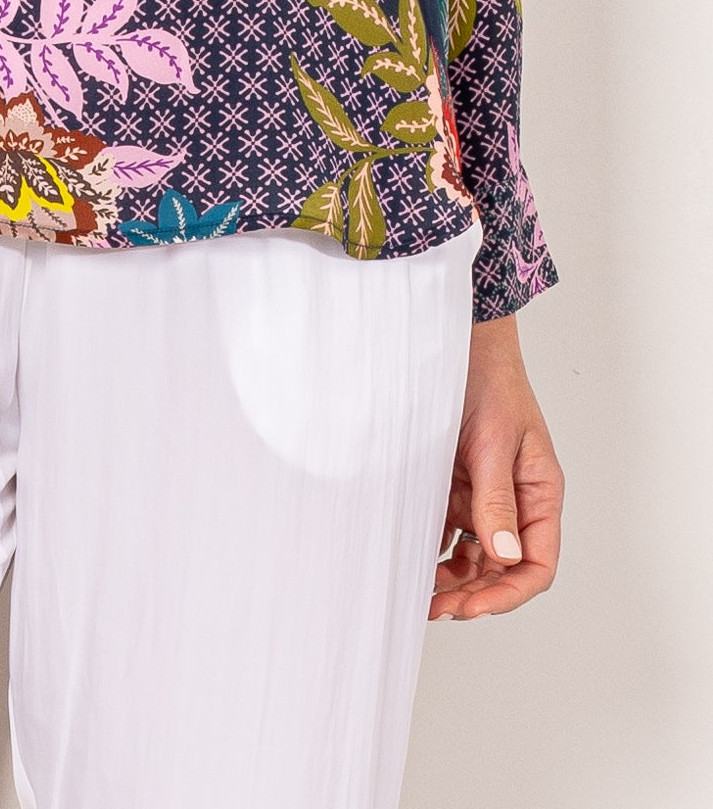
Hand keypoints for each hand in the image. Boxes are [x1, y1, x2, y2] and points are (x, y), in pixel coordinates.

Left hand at [430, 312, 562, 619]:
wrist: (456, 342)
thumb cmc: (487, 381)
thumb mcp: (494, 440)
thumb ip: (497, 499)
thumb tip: (504, 556)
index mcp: (539, 493)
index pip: (536, 564)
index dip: (507, 593)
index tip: (471, 607)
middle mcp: (515, 501)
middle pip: (503, 568)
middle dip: (472, 594)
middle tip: (435, 609)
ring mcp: (484, 496)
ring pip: (474, 556)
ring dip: (451, 579)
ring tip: (419, 592)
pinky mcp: (456, 486)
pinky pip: (448, 530)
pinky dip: (434, 550)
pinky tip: (411, 557)